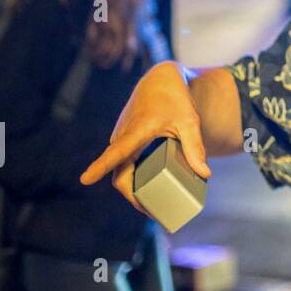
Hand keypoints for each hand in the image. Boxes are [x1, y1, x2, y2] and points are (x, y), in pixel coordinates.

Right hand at [80, 60, 211, 217]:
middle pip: (119, 173)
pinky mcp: (124, 140)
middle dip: (131, 195)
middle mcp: (123, 135)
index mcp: (137, 129)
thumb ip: (195, 147)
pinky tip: (148, 187)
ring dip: (132, 188)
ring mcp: (121, 137)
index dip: (99, 166)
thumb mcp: (189, 120)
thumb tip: (204, 175)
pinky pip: (124, 163)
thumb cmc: (174, 98)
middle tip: (150, 211)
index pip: (115, 151)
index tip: (85, 179)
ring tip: (152, 204)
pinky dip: (133, 177)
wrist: (160, 79)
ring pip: (120, 170)